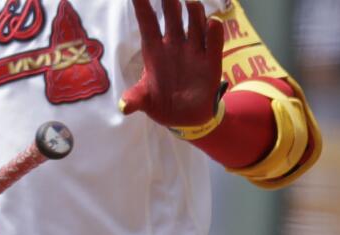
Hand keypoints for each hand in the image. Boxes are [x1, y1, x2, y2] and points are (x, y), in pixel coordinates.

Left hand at [120, 0, 225, 128]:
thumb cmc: (160, 101)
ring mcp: (193, 51)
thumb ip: (135, 99)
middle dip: (170, 2)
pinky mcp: (211, 62)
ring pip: (195, 23)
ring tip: (190, 3)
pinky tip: (212, 23)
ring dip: (194, 12)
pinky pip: (214, 43)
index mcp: (153, 50)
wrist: (184, 117)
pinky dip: (214, 33)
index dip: (142, 5)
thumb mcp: (144, 100)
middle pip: (172, 16)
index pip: (147, 22)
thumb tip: (124, 106)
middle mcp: (174, 45)